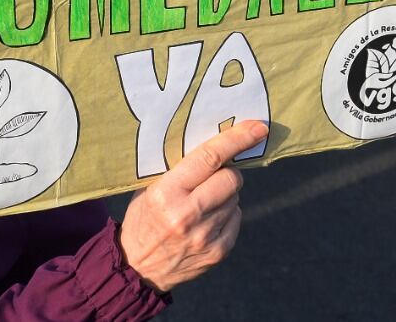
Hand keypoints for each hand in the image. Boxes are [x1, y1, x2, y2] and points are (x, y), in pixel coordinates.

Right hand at [118, 120, 268, 292]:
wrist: (137, 267)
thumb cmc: (144, 218)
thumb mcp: (150, 189)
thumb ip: (180, 170)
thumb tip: (218, 147)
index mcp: (167, 193)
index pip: (209, 158)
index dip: (236, 139)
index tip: (257, 128)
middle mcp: (188, 214)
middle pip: (231, 178)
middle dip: (228, 171)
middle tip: (214, 175)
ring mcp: (205, 236)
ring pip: (235, 199)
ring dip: (225, 194)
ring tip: (202, 203)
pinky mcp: (218, 251)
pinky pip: (236, 218)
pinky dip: (226, 214)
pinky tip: (206, 221)